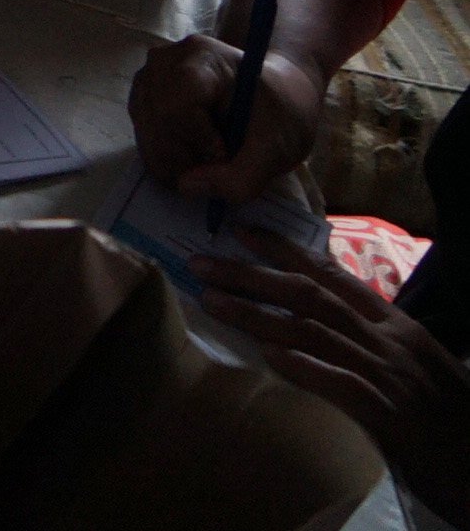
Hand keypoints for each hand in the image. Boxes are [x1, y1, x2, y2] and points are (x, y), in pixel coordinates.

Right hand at [130, 29, 322, 201]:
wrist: (272, 101)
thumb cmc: (279, 116)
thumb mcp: (278, 150)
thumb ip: (241, 176)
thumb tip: (186, 187)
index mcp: (203, 57)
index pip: (177, 105)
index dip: (197, 139)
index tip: (227, 154)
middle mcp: (163, 62)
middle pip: (158, 123)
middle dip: (187, 158)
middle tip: (220, 168)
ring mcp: (147, 80)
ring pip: (147, 135)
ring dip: (177, 163)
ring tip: (211, 162)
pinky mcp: (141, 100)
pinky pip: (144, 140)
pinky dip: (168, 159)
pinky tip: (195, 156)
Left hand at [196, 233, 469, 516]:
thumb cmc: (453, 417)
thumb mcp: (416, 367)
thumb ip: (371, 343)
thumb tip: (318, 326)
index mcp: (398, 327)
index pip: (335, 277)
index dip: (285, 251)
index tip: (243, 231)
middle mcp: (390, 342)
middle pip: (311, 296)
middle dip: (254, 276)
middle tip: (203, 264)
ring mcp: (389, 375)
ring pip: (313, 332)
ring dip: (258, 315)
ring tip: (213, 302)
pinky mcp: (390, 415)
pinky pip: (340, 383)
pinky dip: (303, 366)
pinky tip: (269, 355)